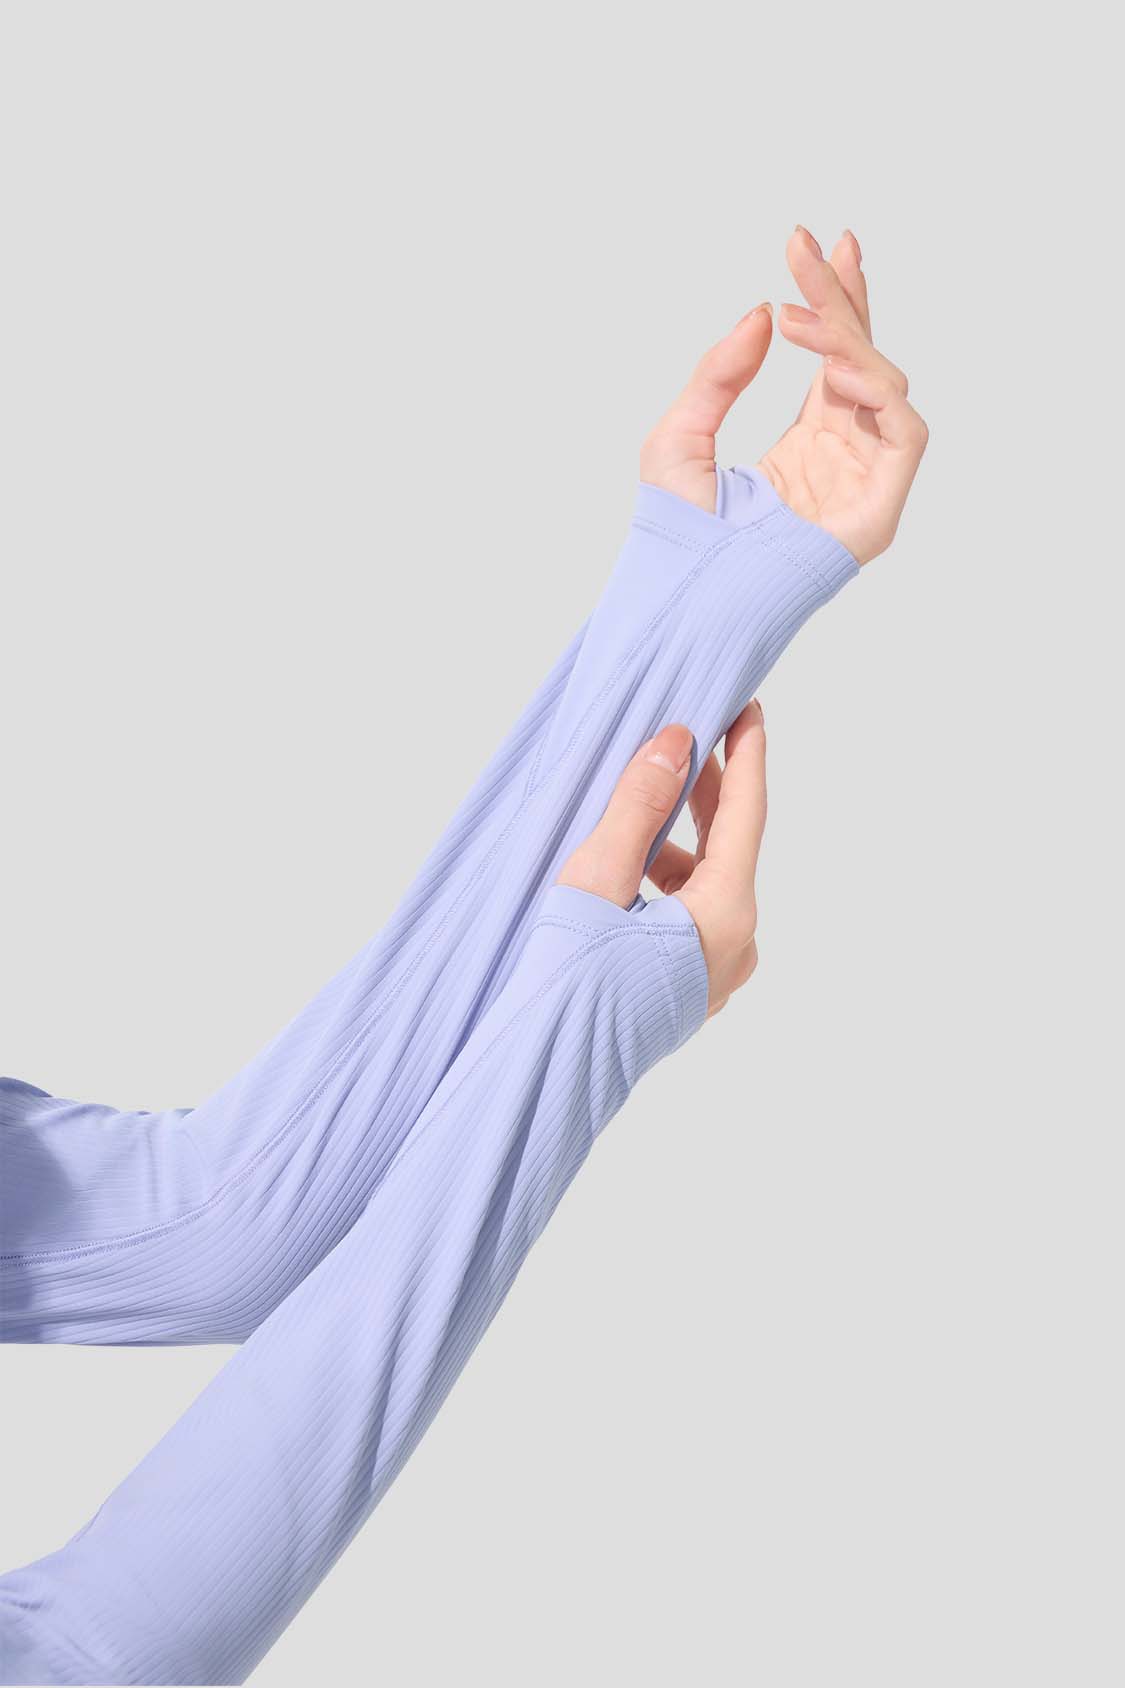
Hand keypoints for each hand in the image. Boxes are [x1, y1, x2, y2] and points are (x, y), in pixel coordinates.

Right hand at [557, 702, 766, 1017]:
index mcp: (725, 915)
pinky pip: (688, 915)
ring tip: (633, 803)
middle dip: (704, 792)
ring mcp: (714, 971)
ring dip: (672, 840)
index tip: (749, 708)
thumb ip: (638, 806)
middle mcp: (734, 945)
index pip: (746, 815)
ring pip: (703, 883)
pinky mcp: (688, 986)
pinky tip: (623, 866)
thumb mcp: (597, 879)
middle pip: (726, 848)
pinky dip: (662, 880)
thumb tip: (675, 744)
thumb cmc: (567, 980)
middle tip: (688, 735)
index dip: (747, 755)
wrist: (544, 1068)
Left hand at [639, 227, 927, 564]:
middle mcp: (843, 457)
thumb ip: (718, 375)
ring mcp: (864, 483)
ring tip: (800, 320)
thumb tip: (760, 315)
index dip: (834, 298)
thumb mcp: (679, 437)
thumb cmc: (677, 537)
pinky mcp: (879, 511)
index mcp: (806, 443)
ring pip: (888, 384)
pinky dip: (878, 390)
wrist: (683, 600)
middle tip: (815, 244)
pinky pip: (906, 432)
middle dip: (844, 295)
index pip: (835, 357)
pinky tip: (833, 369)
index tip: (814, 241)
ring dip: (850, 340)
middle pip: (863, 357)